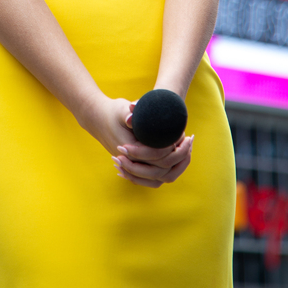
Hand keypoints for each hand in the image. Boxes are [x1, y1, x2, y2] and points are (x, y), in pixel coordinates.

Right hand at [78, 94, 192, 187]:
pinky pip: (154, 179)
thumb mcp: (120, 108)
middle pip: (161, 170)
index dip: (172, 145)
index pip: (156, 155)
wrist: (97, 120)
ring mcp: (133, 167)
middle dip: (179, 156)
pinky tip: (178, 158)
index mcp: (129, 149)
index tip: (182, 133)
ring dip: (176, 166)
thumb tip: (133, 112)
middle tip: (189, 139)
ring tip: (187, 149)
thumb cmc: (112, 112)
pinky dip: (168, 172)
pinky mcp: (136, 167)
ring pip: (159, 178)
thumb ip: (129, 112)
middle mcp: (131, 162)